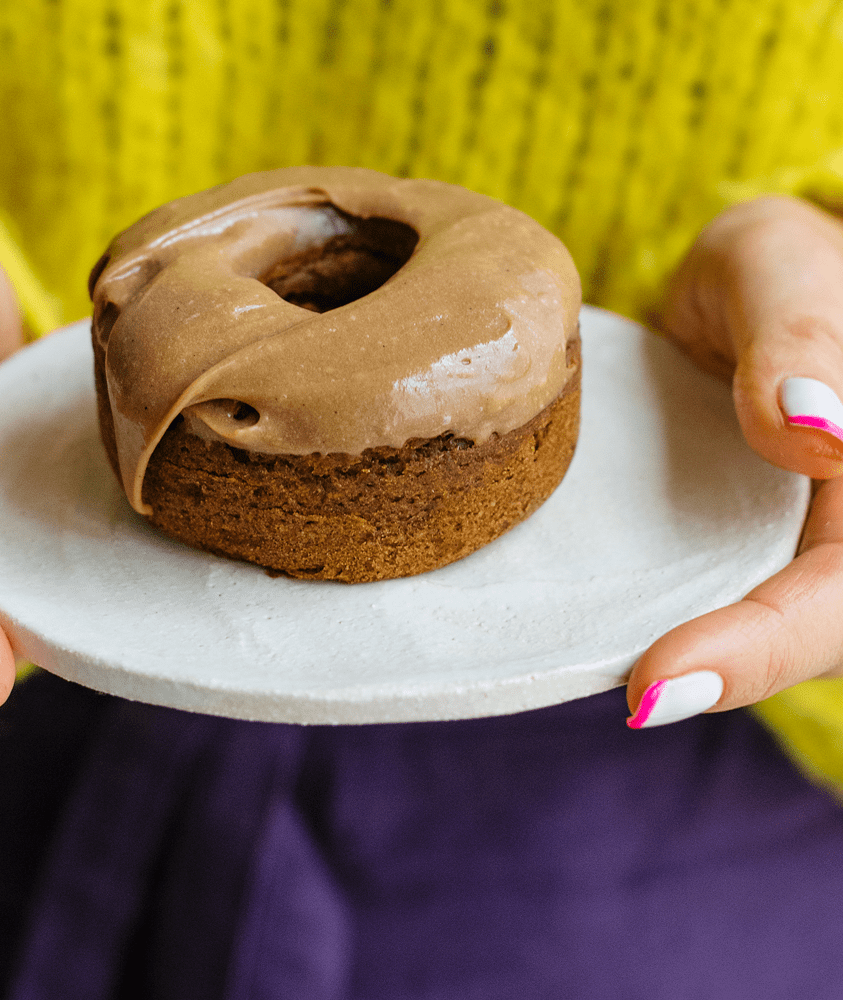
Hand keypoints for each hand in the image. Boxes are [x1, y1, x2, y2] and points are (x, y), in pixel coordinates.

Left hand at [627, 195, 842, 726]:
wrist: (751, 293)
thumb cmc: (769, 270)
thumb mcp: (775, 265)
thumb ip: (803, 330)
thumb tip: (816, 433)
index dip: (767, 645)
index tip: (661, 682)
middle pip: (830, 625)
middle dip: (743, 668)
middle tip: (639, 698)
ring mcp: (824, 533)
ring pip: (796, 627)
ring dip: (721, 663)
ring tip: (631, 685)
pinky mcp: (774, 543)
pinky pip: (746, 597)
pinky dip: (699, 628)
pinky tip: (633, 639)